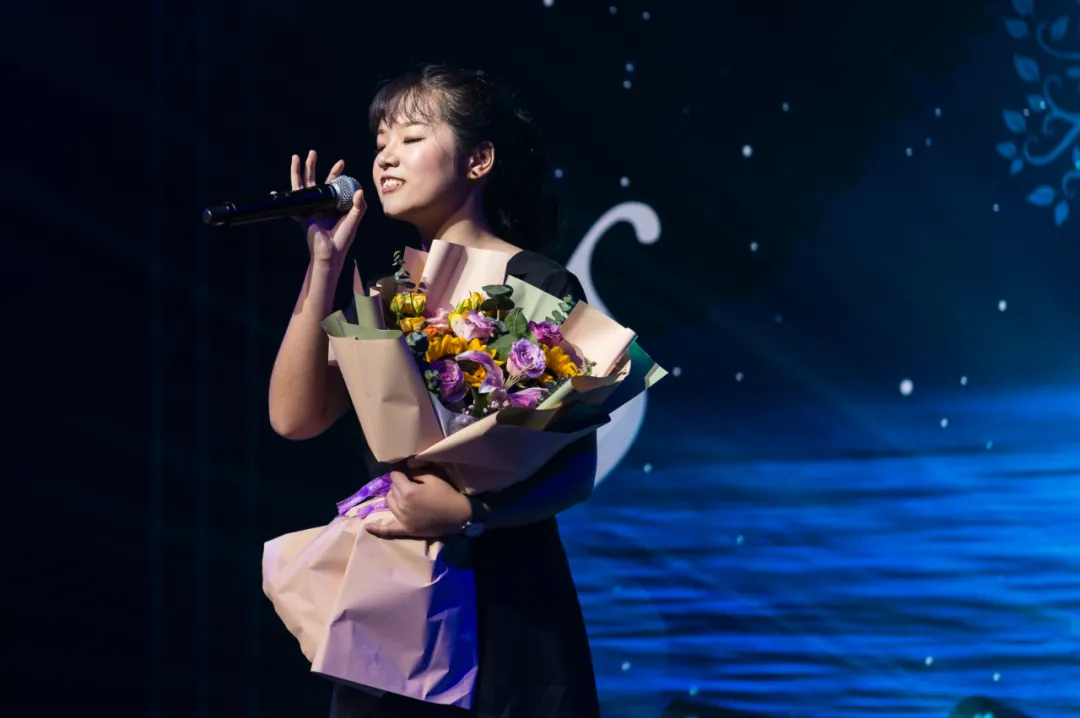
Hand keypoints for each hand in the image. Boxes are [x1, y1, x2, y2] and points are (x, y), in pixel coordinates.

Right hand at [289, 149, 366, 268]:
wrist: (330, 253)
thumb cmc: (343, 238)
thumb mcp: (353, 220)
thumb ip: (358, 206)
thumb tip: (359, 190)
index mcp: (333, 203)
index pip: (333, 184)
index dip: (336, 173)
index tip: (341, 162)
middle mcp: (321, 204)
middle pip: (314, 181)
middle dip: (312, 166)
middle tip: (313, 152)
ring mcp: (310, 209)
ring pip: (302, 187)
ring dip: (298, 172)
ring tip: (296, 157)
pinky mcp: (302, 216)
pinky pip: (292, 205)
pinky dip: (282, 198)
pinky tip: (274, 192)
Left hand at [365, 466, 472, 538]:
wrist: (459, 516)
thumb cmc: (447, 494)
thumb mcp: (433, 477)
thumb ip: (416, 470)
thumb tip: (403, 465)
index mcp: (407, 491)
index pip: (395, 476)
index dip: (400, 471)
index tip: (405, 469)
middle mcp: (401, 506)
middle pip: (391, 489)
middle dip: (398, 484)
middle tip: (410, 482)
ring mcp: (402, 519)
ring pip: (388, 503)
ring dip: (394, 497)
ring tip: (404, 494)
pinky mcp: (406, 530)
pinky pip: (388, 530)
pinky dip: (377, 528)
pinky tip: (367, 526)